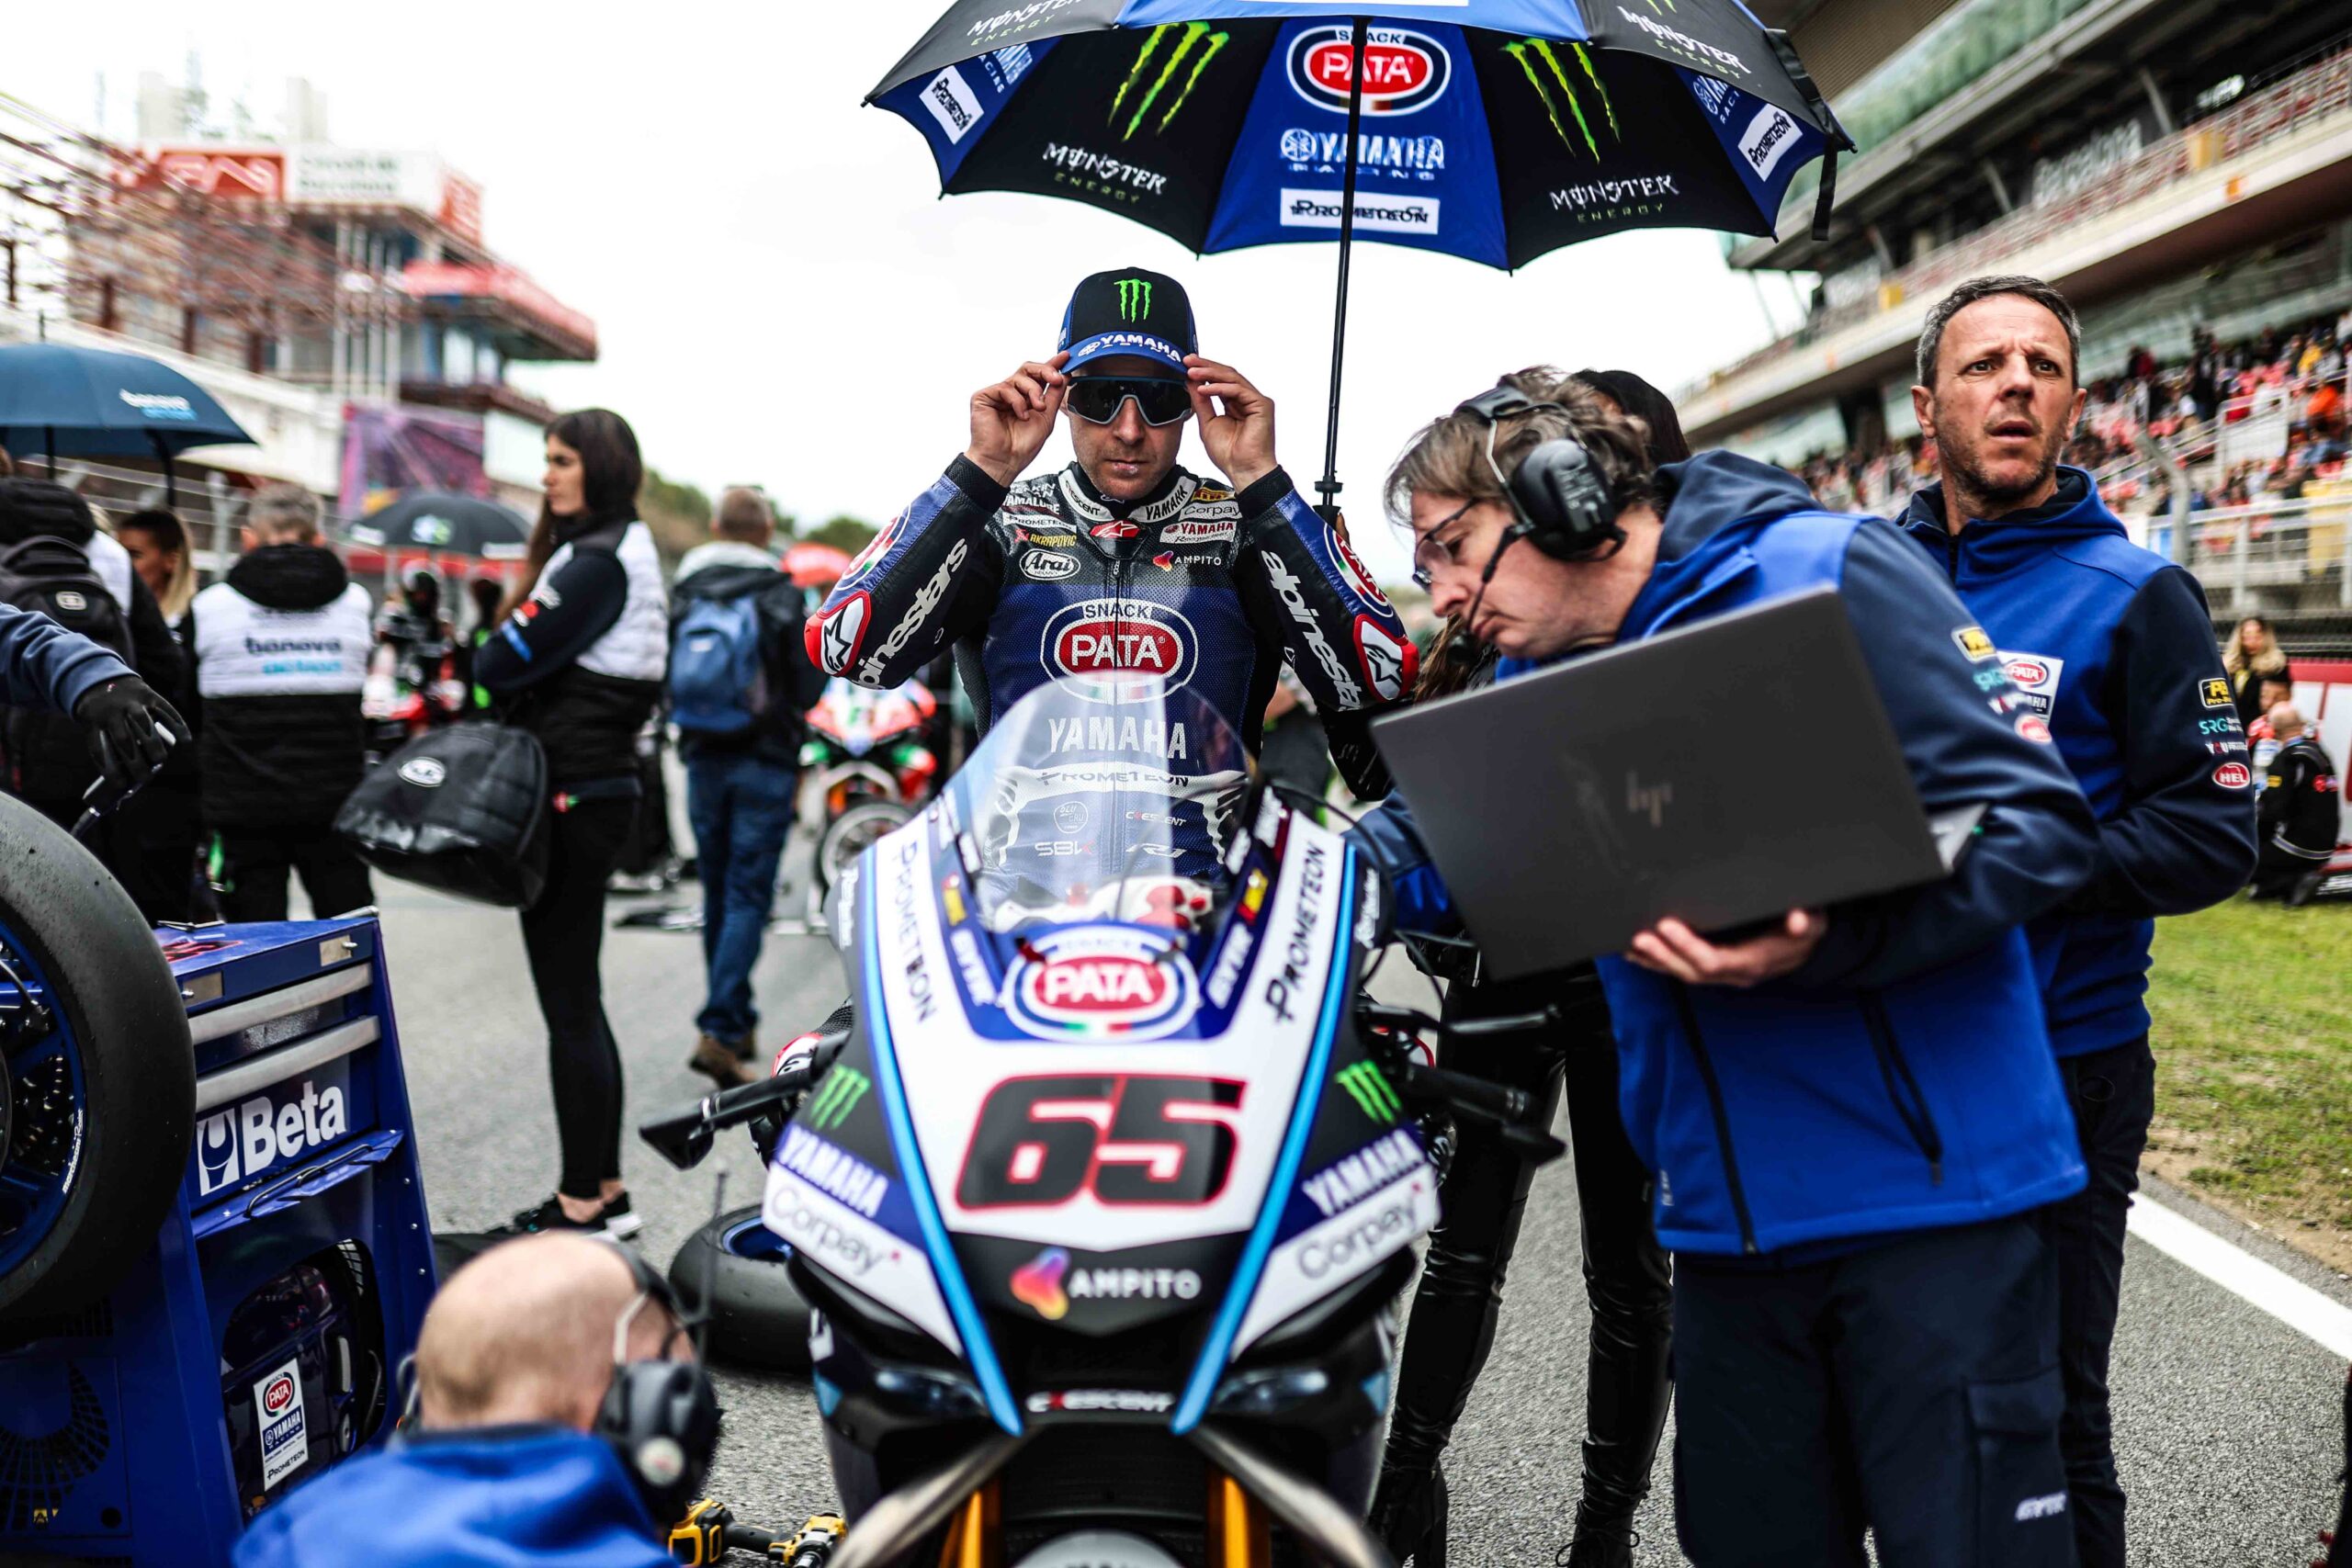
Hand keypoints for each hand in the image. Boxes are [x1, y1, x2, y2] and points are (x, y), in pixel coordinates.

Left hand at [74, 676, 189, 794]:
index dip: (110, 769)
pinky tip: (185, 741)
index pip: (100, 749)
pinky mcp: (148, 695)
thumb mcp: (95, 728)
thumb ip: (109, 750)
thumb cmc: (102, 717)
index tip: (122, 784)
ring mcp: (130, 702)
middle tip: (146, 777)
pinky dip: (177, 726)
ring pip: (143, 724)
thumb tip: (127, 785)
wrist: (102, 680)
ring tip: (160, 760)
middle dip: (135, 761)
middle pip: (123, 739)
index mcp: (93, 723)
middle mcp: (111, 712)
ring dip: (153, 744)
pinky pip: (165, 710)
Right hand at [964, 353, 1068, 487]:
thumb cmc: (1022, 446)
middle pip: (1028, 369)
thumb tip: (1065, 374)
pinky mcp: (983, 397)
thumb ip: (1054, 395)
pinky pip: (1005, 387)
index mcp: (1026, 398)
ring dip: (1033, 391)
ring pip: (1019, 377)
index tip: (1066, 357)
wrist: (1004, 462)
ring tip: (1037, 408)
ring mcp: (997, 395)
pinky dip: (1017, 401)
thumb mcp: (1046, 417)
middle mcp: (1012, 394)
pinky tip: (1021, 415)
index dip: (1052, 365)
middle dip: (1045, 371)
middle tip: (1056, 379)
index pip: (1039, 376)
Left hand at [1185, 355, 1276, 492]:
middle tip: (1187, 360)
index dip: (1203, 371)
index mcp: (1235, 404)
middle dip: (1206, 366)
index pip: (1219, 381)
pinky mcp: (1262, 405)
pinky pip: (1238, 390)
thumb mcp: (1207, 423)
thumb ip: (1201, 402)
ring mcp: (1256, 401)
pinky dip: (1219, 388)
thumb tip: (1191, 382)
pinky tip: (1203, 388)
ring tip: (1191, 371)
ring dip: (1210, 373)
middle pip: (1226, 375)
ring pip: (1232, 378)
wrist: (1243, 470)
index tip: (1186, 365)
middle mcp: (1247, 399)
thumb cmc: (1229, 454)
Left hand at [1626, 910, 1826, 988]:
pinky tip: (1638, 953)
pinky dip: (1658, 962)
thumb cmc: (1807, 931)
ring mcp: (1723, 974)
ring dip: (1654, 961)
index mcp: (1755, 961)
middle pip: (1691, 971)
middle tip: (1639, 937)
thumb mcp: (1815, 922)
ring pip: (1683, 973)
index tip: (1668, 925)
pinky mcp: (1715, 969)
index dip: (1689, 946)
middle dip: (1663, 955)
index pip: (1715, 960)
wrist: (1810, 949)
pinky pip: (1683, 970)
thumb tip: (1797, 921)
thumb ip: (1807, 921)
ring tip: (1629, 946)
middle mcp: (1735, 972)